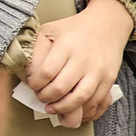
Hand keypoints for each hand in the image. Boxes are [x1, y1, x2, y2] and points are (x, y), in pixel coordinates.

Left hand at [28, 0, 132, 125]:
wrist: (107, 24)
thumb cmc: (73, 29)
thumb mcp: (49, 30)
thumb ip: (36, 49)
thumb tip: (25, 71)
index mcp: (66, 45)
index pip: (46, 72)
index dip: (35, 83)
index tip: (32, 84)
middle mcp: (83, 59)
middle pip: (61, 88)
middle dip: (46, 97)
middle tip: (41, 97)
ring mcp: (98, 71)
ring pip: (80, 99)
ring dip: (63, 108)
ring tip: (53, 108)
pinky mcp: (109, 80)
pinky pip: (97, 102)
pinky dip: (84, 111)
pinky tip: (73, 111)